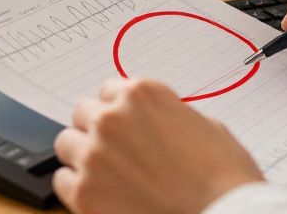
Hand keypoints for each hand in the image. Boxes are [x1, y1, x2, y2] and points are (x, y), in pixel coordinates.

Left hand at [53, 77, 262, 213]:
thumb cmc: (224, 178)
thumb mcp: (204, 125)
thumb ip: (167, 116)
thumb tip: (154, 123)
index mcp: (142, 94)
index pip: (109, 91)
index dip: (119, 111)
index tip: (125, 126)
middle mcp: (112, 118)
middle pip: (82, 113)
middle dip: (97, 130)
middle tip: (116, 152)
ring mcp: (94, 155)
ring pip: (66, 144)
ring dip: (83, 156)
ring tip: (107, 174)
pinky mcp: (84, 193)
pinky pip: (62, 181)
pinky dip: (77, 188)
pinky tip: (100, 195)